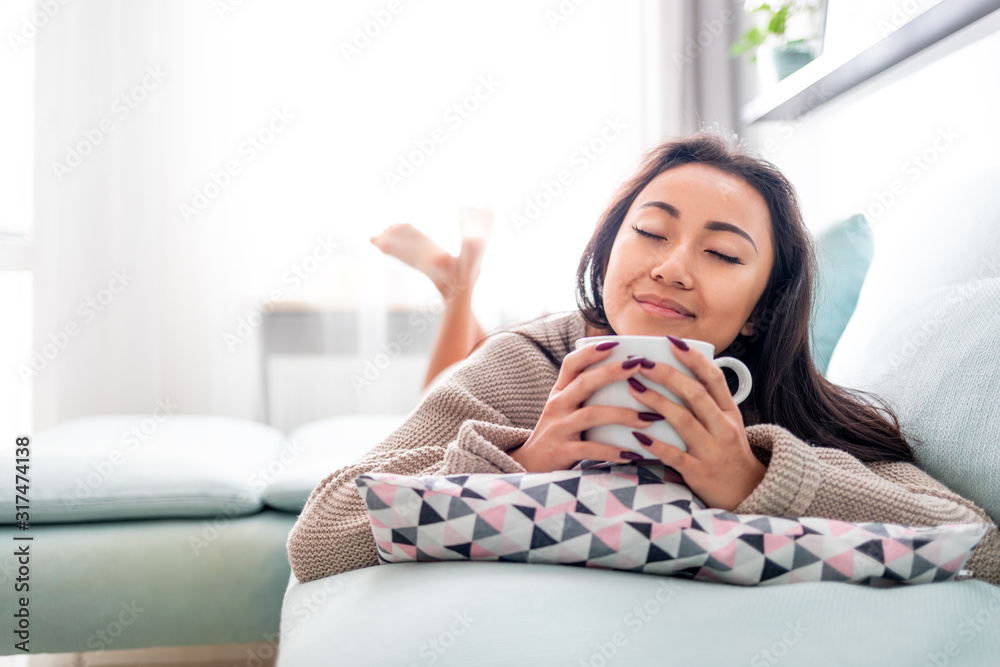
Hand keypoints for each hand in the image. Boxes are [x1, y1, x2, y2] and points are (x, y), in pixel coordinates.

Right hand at [510, 342, 658, 472]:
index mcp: (560, 392)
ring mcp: (558, 428)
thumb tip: (626, 377)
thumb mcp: (564, 408)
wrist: (529, 465)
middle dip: (612, 372)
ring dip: (622, 415)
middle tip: (638, 366)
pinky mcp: (561, 452)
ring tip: (648, 419)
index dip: (591, 352)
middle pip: (584, 383)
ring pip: (590, 415)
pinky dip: (612, 451)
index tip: (615, 343)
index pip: (571, 364)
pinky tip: (632, 454)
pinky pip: (590, 449)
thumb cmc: (558, 432)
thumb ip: (585, 393)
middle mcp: (557, 406)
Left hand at [627, 336, 766, 511]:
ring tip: (633, 387)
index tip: (671, 341)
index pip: (714, 378)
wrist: (749, 493)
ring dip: (656, 401)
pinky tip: (635, 434)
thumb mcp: (729, 423)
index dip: (693, 358)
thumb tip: (681, 371)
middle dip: (666, 375)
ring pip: (683, 420)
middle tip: (641, 362)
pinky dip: (655, 444)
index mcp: (730, 412)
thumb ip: (709, 400)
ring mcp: (712, 450)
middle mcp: (723, 428)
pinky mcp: (699, 472)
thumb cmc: (730, 452)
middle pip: (695, 394)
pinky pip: (674, 455)